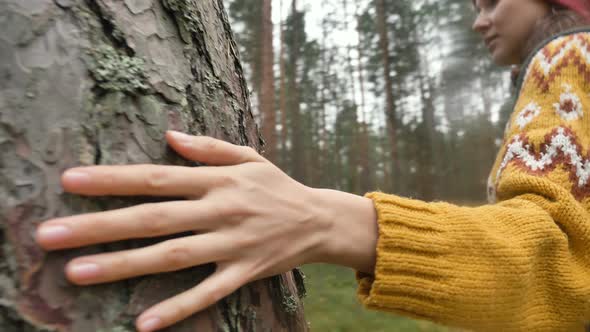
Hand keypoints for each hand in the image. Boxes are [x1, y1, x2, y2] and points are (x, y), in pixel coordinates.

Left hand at [35, 131, 377, 331]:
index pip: (157, 177)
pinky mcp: (245, 271)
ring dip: (125, 265)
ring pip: (173, 256)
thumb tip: (169, 136)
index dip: (113, 179)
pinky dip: (179, 307)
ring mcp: (233, 243)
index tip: (70, 181)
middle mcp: (221, 210)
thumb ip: (209, 147)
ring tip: (78, 273)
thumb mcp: (249, 157)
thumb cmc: (276, 186)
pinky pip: (209, 292)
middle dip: (100, 226)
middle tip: (50, 235)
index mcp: (218, 180)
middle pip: (153, 218)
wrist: (320, 220)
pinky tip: (145, 322)